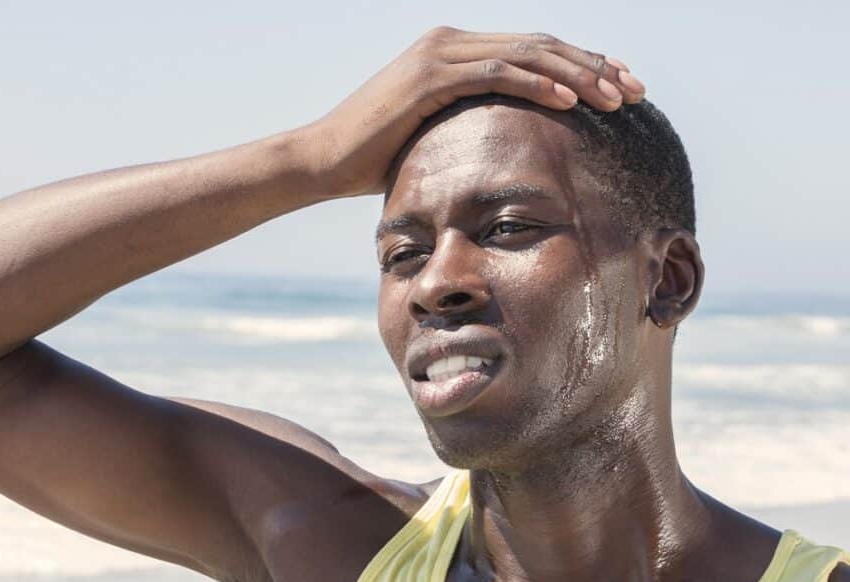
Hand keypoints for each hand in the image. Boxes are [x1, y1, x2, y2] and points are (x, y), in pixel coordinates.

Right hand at [303, 26, 645, 197]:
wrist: (323, 160)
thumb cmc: (376, 158)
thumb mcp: (434, 137)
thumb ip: (470, 126)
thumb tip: (508, 150)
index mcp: (456, 52)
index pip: (533, 52)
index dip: (582, 67)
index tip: (621, 88)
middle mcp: (451, 42)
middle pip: (540, 45)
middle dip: (594, 66)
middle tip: (636, 89)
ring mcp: (439, 55)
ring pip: (526, 54)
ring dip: (576, 75)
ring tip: (616, 97)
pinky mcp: (428, 76)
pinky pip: (495, 74)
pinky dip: (536, 84)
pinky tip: (569, 100)